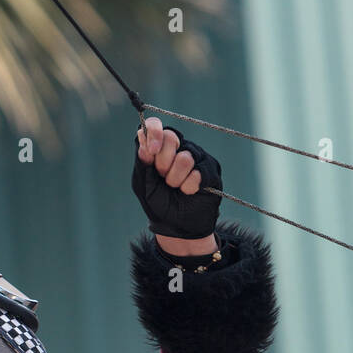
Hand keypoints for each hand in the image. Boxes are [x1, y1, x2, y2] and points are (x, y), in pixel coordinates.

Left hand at [133, 117, 221, 241]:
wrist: (178, 227)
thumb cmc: (158, 204)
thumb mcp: (143, 185)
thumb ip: (142, 163)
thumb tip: (143, 142)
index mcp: (158, 148)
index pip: (155, 125)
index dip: (153, 133)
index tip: (151, 151)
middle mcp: (178, 148)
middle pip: (171, 137)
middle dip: (163, 163)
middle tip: (163, 178)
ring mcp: (196, 156)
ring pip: (185, 157)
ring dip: (176, 179)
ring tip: (176, 188)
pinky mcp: (210, 169)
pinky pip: (199, 172)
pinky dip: (189, 186)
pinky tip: (189, 192)